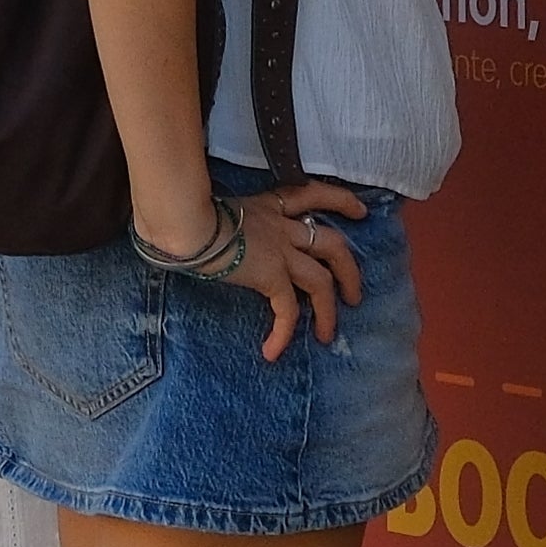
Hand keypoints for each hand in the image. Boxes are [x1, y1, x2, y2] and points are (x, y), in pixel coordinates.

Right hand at [142, 175, 375, 359]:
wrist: (186, 223)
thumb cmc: (187, 213)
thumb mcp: (213, 210)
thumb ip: (222, 220)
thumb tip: (201, 231)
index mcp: (269, 206)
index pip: (312, 194)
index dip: (340, 201)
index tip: (358, 211)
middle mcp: (281, 226)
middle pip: (332, 243)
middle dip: (349, 270)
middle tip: (353, 293)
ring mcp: (279, 250)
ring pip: (322, 281)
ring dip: (329, 309)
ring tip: (328, 333)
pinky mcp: (271, 275)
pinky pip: (287, 310)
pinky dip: (283, 333)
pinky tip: (272, 351)